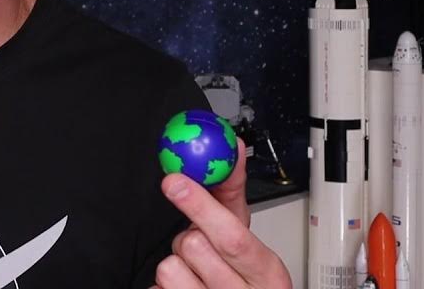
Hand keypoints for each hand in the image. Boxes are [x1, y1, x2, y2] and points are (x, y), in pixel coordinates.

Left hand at [153, 140, 291, 287]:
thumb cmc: (244, 274)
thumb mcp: (246, 235)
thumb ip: (233, 191)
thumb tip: (233, 147)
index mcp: (267, 273)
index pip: (233, 238)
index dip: (201, 206)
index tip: (175, 181)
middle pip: (195, 247)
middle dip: (187, 236)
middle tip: (195, 238)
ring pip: (170, 267)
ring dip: (175, 261)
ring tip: (192, 268)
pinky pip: (156, 287)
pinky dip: (162, 283)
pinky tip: (184, 284)